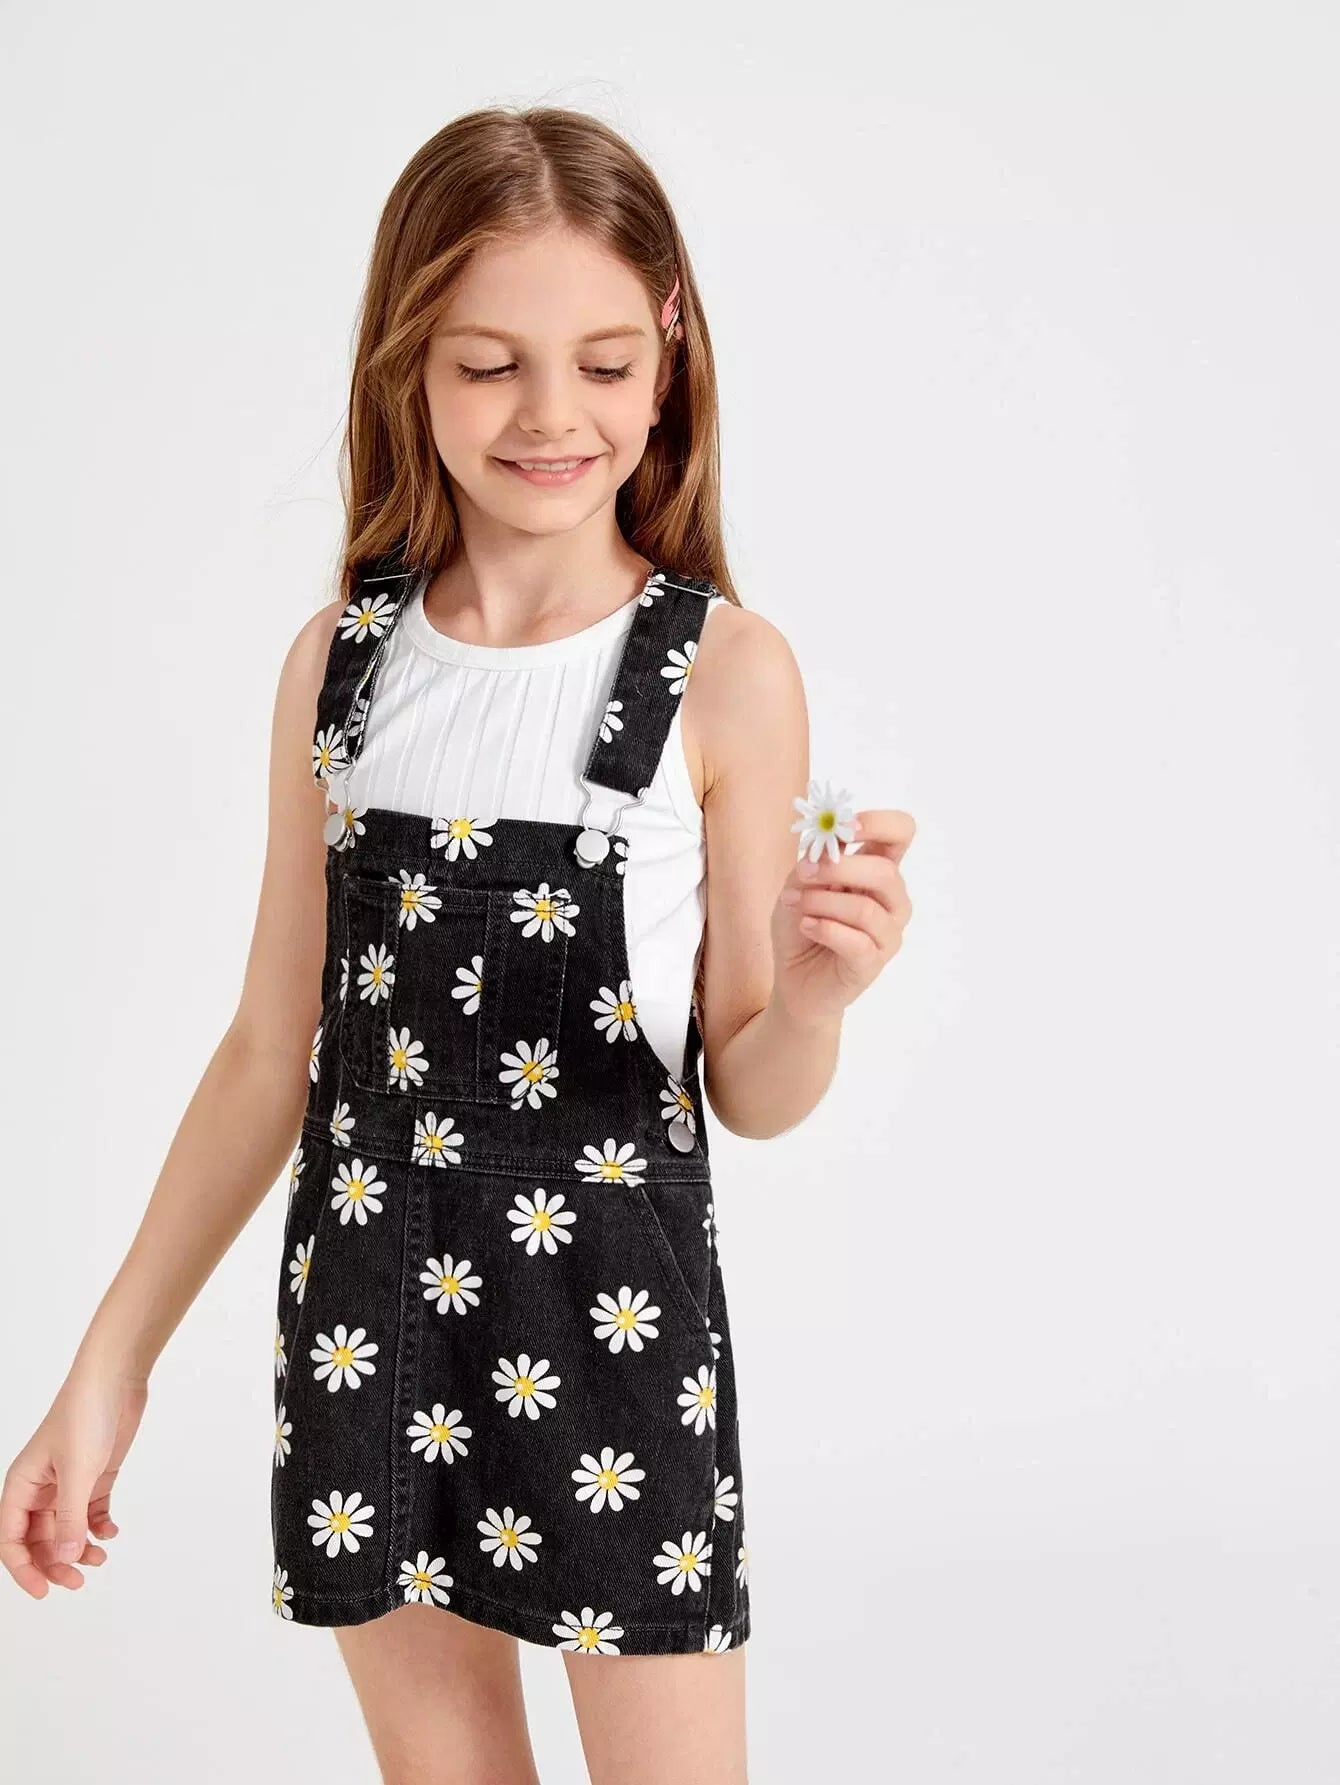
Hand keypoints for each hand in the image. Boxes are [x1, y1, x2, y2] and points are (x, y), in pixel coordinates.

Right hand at [0, 1366, 147, 1598]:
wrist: (115, 1379)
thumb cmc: (85, 1415)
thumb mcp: (78, 1473)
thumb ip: (71, 1519)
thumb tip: (65, 1560)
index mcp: (21, 1485)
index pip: (12, 1540)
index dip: (25, 1570)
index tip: (45, 1591)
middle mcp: (40, 1488)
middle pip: (40, 1541)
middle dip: (56, 1563)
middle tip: (79, 1580)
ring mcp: (67, 1483)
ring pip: (66, 1530)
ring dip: (79, 1548)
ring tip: (99, 1557)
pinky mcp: (94, 1477)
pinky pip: (90, 1513)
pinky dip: (98, 1527)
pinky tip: (110, 1532)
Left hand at [771, 807, 914, 1024]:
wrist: (794, 979)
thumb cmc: (802, 925)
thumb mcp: (799, 883)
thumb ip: (816, 860)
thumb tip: (829, 841)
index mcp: (878, 871)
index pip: (901, 833)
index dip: (879, 823)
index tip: (845, 825)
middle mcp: (892, 900)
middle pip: (885, 872)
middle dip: (839, 868)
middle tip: (802, 872)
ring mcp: (887, 934)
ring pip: (865, 908)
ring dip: (821, 901)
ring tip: (795, 904)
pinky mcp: (872, 963)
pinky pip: (855, 941)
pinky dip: (824, 929)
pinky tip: (805, 926)